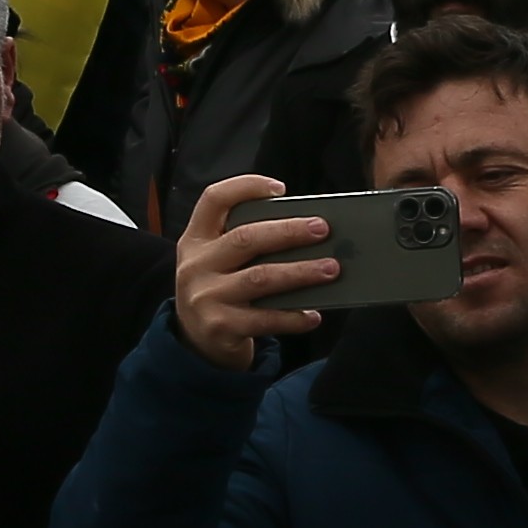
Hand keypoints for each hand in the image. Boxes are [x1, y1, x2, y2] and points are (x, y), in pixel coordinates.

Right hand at [170, 172, 330, 370]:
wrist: (196, 340)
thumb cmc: (221, 287)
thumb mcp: (219, 259)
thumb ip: (247, 241)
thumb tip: (306, 228)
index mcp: (197, 238)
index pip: (214, 199)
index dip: (246, 187)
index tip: (280, 189)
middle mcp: (197, 264)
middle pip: (246, 238)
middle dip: (288, 232)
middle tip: (323, 229)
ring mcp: (206, 297)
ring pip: (260, 278)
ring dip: (300, 272)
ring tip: (331, 269)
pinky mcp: (220, 327)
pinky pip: (265, 319)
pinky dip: (293, 316)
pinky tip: (313, 315)